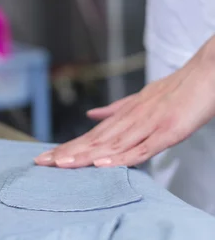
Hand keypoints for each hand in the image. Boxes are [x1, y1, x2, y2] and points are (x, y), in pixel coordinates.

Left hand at [35, 39, 214, 168]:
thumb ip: (116, 110)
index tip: (45, 158)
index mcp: (126, 115)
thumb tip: (90, 115)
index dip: (68, 147)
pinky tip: (102, 164)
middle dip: (67, 152)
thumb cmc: (177, 90)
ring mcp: (148, 125)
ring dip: (85, 155)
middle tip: (40, 163)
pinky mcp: (167, 131)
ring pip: (112, 144)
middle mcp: (132, 119)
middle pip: (95, 140)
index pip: (91, 135)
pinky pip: (142, 148)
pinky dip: (121, 157)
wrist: (207, 74)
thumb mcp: (142, 101)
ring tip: (61, 165)